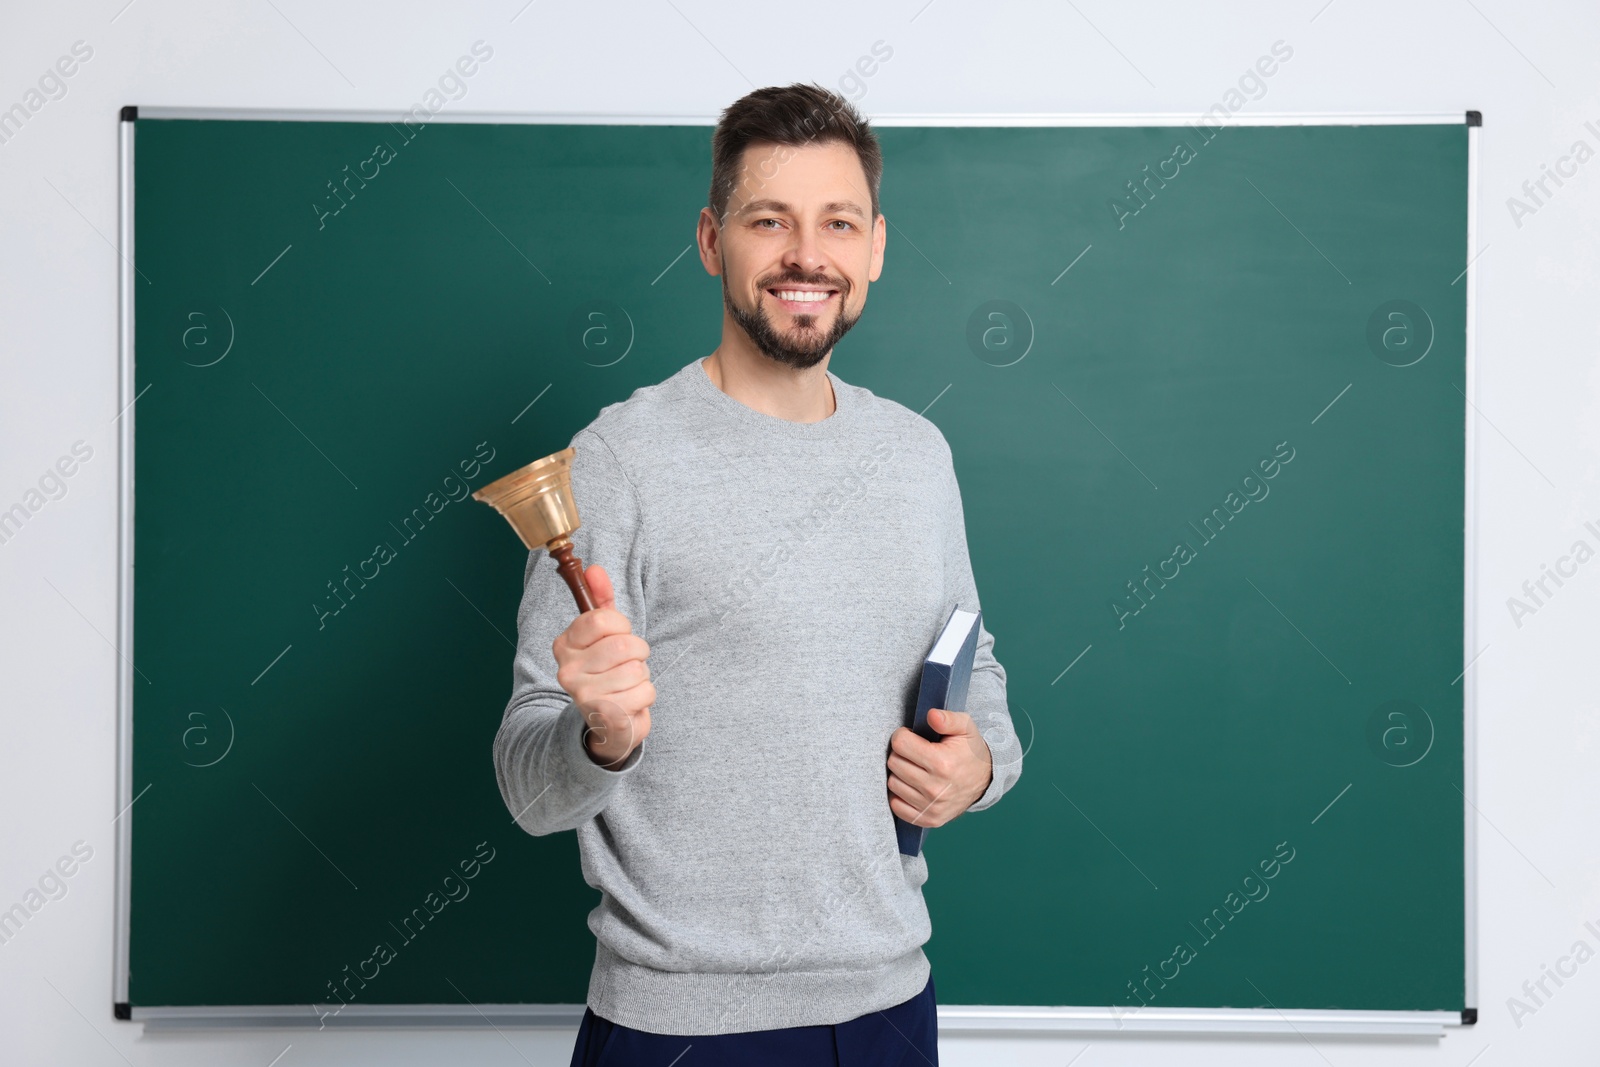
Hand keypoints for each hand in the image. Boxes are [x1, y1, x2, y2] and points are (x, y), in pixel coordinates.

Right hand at [552, 564, 652, 769]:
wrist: (602, 722)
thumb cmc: (606, 670)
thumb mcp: (602, 634)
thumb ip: (600, 600)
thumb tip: (594, 568)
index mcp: (564, 644)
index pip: (602, 619)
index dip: (622, 626)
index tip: (618, 636)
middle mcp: (567, 670)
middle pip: (625, 645)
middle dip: (639, 653)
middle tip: (628, 664)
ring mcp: (584, 695)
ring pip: (638, 670)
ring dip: (642, 677)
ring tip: (627, 685)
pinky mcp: (605, 715)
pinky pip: (645, 692)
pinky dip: (646, 696)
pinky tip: (630, 702)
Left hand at [886, 707, 992, 828]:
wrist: (986, 780)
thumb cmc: (970, 751)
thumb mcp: (965, 727)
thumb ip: (948, 718)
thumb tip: (931, 715)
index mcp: (942, 763)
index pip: (900, 744)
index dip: (903, 735)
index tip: (912, 737)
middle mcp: (935, 788)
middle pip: (894, 763)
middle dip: (901, 754)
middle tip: (915, 753)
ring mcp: (932, 807)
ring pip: (893, 784)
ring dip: (900, 774)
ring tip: (916, 768)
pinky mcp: (929, 820)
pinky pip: (897, 806)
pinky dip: (901, 795)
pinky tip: (913, 786)